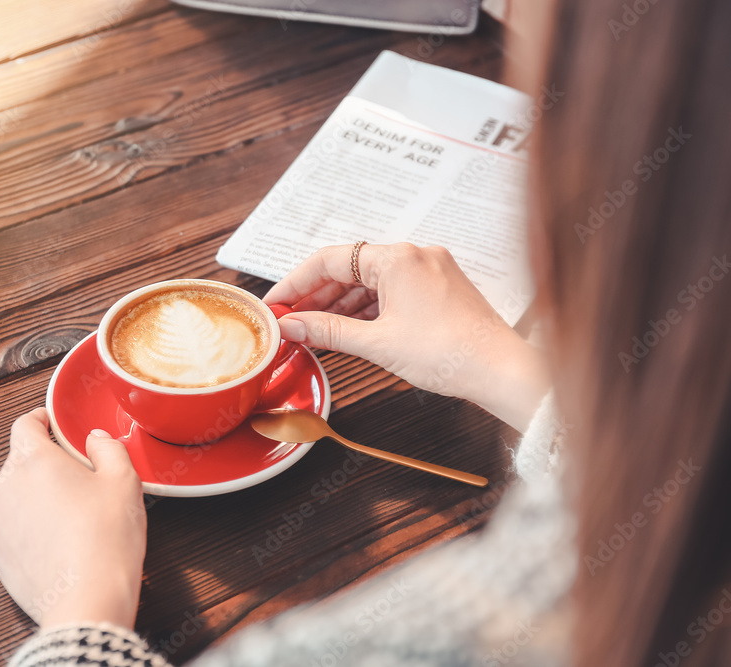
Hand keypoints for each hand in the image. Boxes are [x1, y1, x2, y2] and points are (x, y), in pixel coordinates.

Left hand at [0, 409, 145, 630]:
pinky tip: (58, 543)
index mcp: (31, 459)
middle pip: (20, 462)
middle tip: (78, 480)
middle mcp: (3, 486)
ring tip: (70, 518)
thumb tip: (96, 439)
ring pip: (14, 496)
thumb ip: (108, 448)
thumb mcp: (123, 481)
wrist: (85, 601)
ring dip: (35, 498)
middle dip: (45, 465)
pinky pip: (10, 528)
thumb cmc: (106, 539)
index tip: (51, 424)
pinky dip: (29, 528)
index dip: (40, 420)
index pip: (24, 424)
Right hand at [264, 243, 548, 430]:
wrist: (501, 371)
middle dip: (317, 296)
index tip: (275, 303)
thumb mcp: (377, 343)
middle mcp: (415, 255)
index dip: (296, 282)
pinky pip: (392, 290)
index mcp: (398, 258)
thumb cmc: (449, 354)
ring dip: (341, 304)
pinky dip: (368, 309)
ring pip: (371, 281)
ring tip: (315, 330)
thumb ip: (328, 330)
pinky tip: (350, 329)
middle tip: (290, 321)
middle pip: (350, 268)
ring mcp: (430, 270)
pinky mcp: (440, 288)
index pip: (331, 260)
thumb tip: (292, 324)